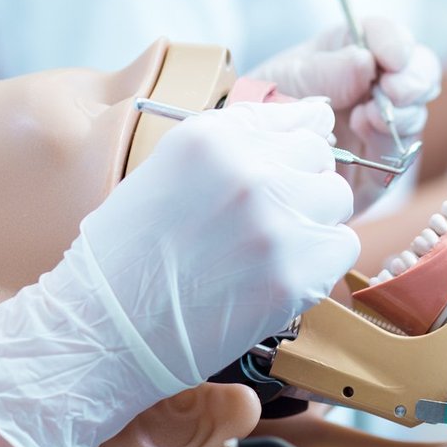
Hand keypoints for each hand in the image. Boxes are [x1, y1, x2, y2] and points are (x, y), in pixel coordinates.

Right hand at [0, 100, 357, 446]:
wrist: (104, 330)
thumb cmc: (129, 255)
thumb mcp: (169, 171)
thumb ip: (240, 140)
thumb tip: (319, 115)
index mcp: (211, 138)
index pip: (295, 122)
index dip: (287, 156)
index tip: (273, 181)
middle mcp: (247, 171)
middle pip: (318, 159)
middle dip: (300, 188)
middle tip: (262, 226)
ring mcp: (274, 224)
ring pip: (336, 201)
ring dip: (313, 224)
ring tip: (268, 253)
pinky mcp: (292, 277)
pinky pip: (342, 249)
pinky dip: (320, 265)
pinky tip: (279, 277)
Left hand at [246, 18, 441, 170]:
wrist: (252, 159)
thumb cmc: (262, 109)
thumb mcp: (286, 79)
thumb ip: (325, 70)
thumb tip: (367, 62)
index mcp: (349, 53)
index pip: (385, 36)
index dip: (396, 42)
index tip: (393, 58)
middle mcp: (373, 86)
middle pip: (419, 71)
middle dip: (414, 79)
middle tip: (393, 91)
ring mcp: (381, 125)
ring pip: (415, 112)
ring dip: (401, 113)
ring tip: (366, 117)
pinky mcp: (381, 164)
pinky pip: (402, 155)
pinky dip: (389, 144)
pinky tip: (365, 137)